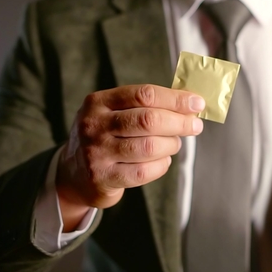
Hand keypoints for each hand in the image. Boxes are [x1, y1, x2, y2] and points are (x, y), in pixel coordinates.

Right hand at [55, 84, 204, 230]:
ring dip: (171, 145)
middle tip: (195, 126)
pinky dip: (161, 165)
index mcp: (99, 102)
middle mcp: (94, 125)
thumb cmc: (106, 137)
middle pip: (148, 120)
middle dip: (179, 122)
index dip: (175, 98)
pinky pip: (145, 171)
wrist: (74, 173)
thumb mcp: (115, 113)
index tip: (197, 103)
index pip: (144, 94)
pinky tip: (162, 161)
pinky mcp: (104, 178)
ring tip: (174, 144)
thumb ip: (146, 106)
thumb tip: (190, 103)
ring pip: (150, 147)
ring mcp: (97, 152)